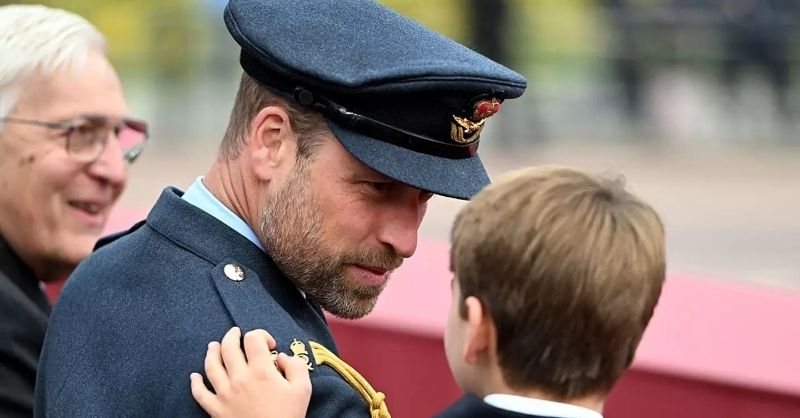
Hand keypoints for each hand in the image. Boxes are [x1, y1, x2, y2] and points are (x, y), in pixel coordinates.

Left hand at [190, 327, 311, 417]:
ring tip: (214, 346)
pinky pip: (199, 393)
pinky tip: (194, 376)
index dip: (261, 335)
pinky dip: (195, 383)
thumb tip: (281, 357)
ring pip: (211, 366)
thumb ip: (296, 366)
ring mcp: (224, 394)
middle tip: (235, 333)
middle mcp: (239, 378)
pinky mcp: (215, 409)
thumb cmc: (288, 416)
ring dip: (212, 352)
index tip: (269, 346)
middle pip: (228, 347)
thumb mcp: (303, 389)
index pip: (253, 339)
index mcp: (261, 371)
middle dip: (232, 336)